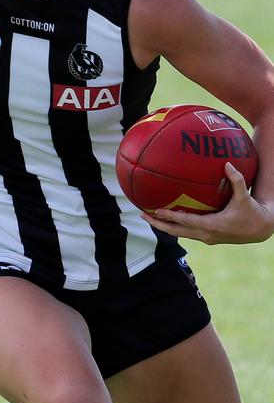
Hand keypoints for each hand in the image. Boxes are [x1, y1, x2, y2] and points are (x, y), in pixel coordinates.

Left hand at [142, 162, 273, 244]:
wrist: (260, 230)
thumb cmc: (251, 212)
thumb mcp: (244, 196)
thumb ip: (237, 180)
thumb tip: (228, 164)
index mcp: (212, 226)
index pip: (185, 221)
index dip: (170, 216)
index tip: (156, 211)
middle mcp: (206, 235)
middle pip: (175, 231)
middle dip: (158, 224)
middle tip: (142, 214)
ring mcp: (206, 238)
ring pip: (179, 234)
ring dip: (164, 226)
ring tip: (149, 216)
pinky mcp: (207, 238)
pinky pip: (186, 232)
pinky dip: (175, 226)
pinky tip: (168, 217)